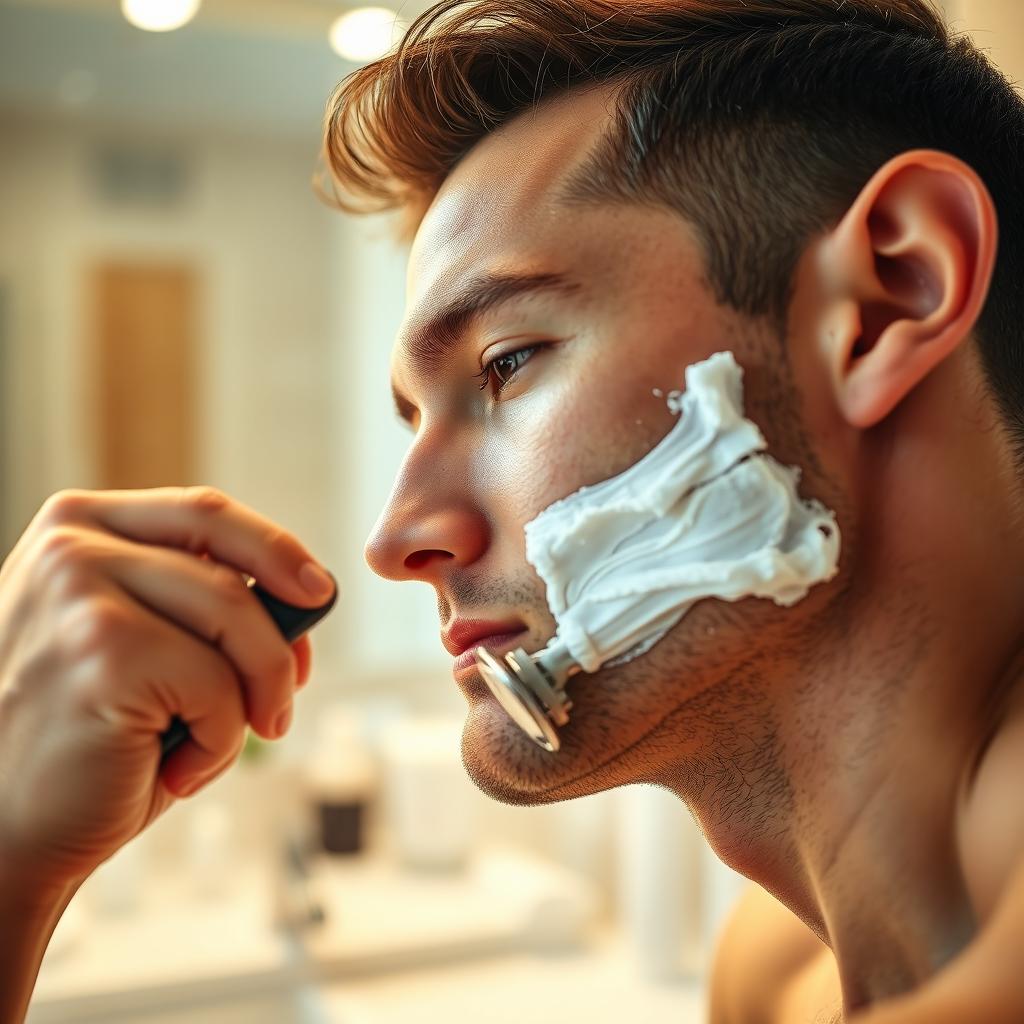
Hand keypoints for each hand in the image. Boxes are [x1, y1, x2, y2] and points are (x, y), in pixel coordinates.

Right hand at [0, 487, 333, 892]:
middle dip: (277, 638)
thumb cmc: (90, 737)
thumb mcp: (148, 648)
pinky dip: (221, 740)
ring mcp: (80, 592)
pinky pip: (218, 685)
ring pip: (237, 621)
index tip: (319, 587)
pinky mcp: (101, 652)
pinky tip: (173, 768)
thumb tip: (308, 600)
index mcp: (79, 526)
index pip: (204, 513)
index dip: (275, 548)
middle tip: (288, 693)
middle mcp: (71, 545)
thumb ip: (211, 612)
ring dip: (252, 697)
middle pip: (230, 571)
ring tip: (212, 745)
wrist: (5, 831)